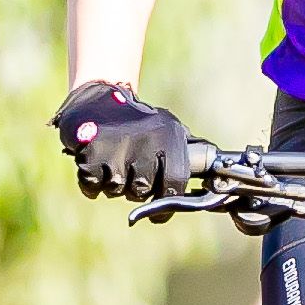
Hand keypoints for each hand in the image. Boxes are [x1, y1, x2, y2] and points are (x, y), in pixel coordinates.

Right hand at [53, 80, 186, 199]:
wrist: (98, 92)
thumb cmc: (137, 119)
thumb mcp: (167, 127)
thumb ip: (185, 153)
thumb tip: (213, 174)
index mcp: (169, 136)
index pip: (174, 183)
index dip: (167, 199)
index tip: (160, 211)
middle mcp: (146, 141)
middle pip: (142, 191)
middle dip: (134, 187)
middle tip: (128, 168)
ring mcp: (118, 147)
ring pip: (116, 190)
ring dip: (112, 182)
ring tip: (111, 158)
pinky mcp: (91, 152)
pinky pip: (93, 185)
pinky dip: (91, 179)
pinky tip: (94, 160)